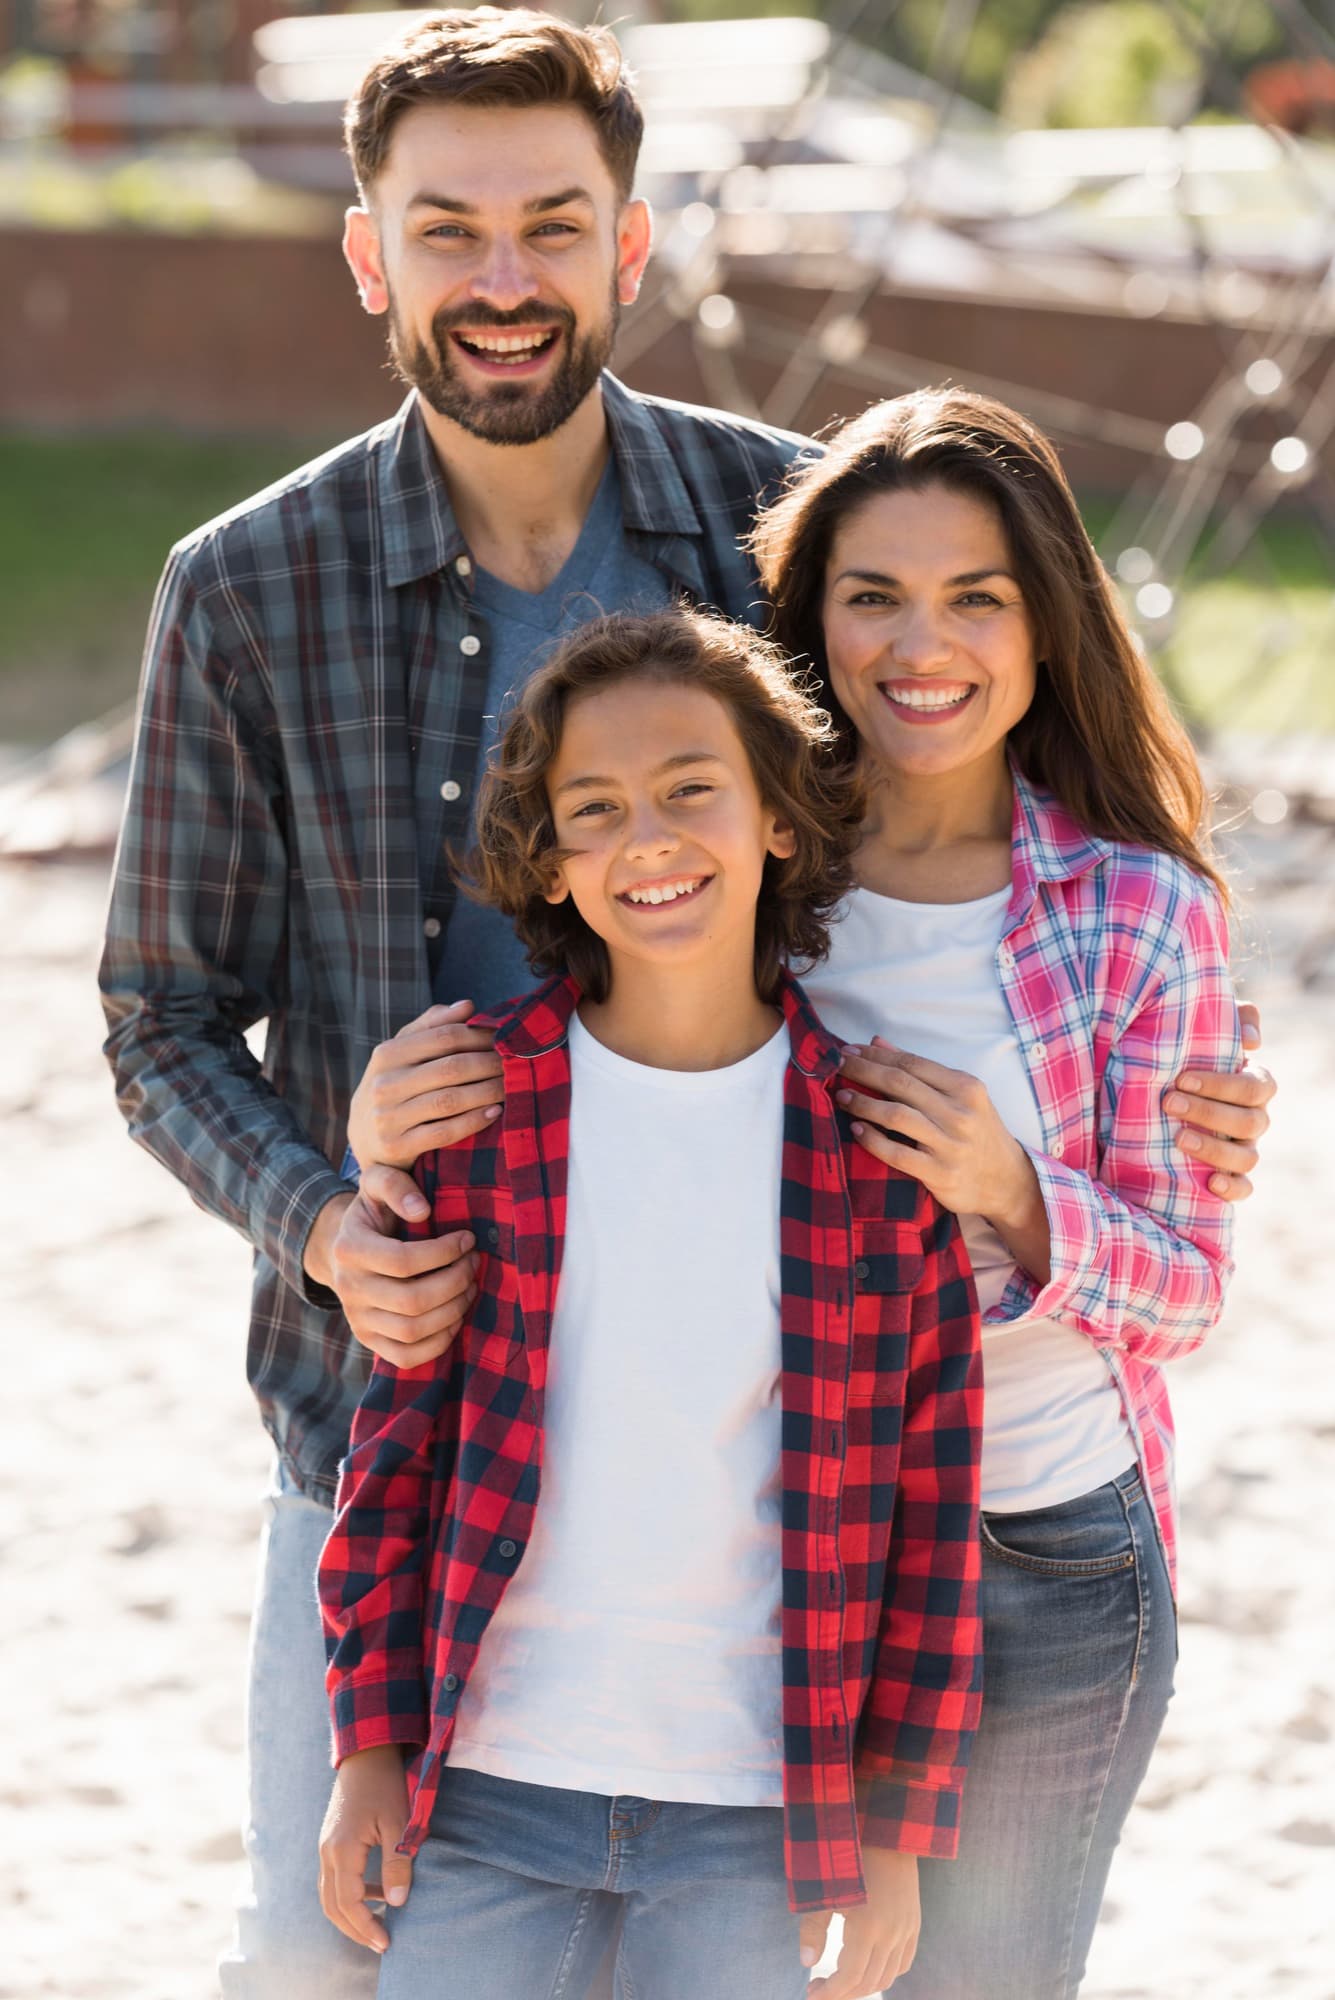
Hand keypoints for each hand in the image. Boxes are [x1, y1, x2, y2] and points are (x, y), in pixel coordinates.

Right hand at [308, 1167, 477, 1367]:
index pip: (403, 1260)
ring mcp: (357, 1320)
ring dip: (453, 1311)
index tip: (468, 1239)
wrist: (346, 1249)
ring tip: (470, 1287)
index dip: (444, 1252)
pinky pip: (407, 1357)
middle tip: (474, 1264)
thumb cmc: (374, 1213)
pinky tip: (455, 1316)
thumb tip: (422, 1210)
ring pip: (412, 1331)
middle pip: (412, 1300)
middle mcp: (349, 1288)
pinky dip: (440, 1342)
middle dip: (455, 1282)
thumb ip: (395, 1185)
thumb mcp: (378, 1184)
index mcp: (349, 1249)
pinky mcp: (369, 1341)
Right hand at [318, 1745, 414, 1953]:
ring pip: (329, 1895)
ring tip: (378, 1925)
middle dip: (355, 1930)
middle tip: (380, 1944)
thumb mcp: (398, 1823)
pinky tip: (377, 1892)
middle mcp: (327, 1853)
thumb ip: (397, 1864)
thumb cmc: (386, 1785)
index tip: (386, 1944)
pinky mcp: (331, 1841)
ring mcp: (326, 1847)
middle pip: (332, 1907)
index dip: (366, 1927)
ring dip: (351, 1916)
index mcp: (342, 1851)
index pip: (348, 1904)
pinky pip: (334, 1879)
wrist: (367, 1753)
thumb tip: (398, 1903)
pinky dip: (350, 1895)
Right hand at [348, 999, 502, 1170]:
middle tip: (515, 1063)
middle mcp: (384, 1085)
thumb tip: (467, 1006)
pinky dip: (474, 1121)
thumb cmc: (394, 1086)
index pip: (443, 1037)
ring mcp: (389, 1118)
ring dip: (487, 1092)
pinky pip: (444, 1132)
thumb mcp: (402, 1053)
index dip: (479, 1036)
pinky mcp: (398, 1147)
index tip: (503, 1038)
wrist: (363, 1138)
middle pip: (451, 1068)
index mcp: (386, 1055)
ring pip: (450, 1100)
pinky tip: (494, 1112)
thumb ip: (431, 1026)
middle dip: (489, 1064)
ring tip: (509, 1085)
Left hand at [800, 1849, 920, 1994]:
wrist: (887, 1832)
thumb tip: (807, 1963)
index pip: (849, 1977)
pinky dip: (886, 1974)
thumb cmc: (850, 1858)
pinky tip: (868, 1969)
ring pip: (888, 1976)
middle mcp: (891, 1934)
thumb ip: (813, 1928)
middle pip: (868, 1982)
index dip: (830, 1992)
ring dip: (863, 1986)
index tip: (811, 1994)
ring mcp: (906, 1930)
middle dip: (842, 1993)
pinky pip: (903, 1962)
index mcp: (867, 1928)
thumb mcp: (825, 1890)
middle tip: (819, 1988)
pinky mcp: (914, 1924)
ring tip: (840, 1982)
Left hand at [838, 1038, 1036, 1229]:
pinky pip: (898, 1155)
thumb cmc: (976, 1131)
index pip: (912, 1063)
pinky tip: (856, 1131)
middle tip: (837, 1066)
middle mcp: (960, 1113)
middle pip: (901, 1084)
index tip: (848, 1050)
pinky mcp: (941, 1174)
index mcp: (966, 1087)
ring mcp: (951, 1145)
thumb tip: (876, 1041)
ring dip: (864, 1103)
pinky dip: (873, 1141)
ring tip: (842, 1097)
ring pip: (897, 1116)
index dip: (876, 1055)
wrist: (1006, 1180)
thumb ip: (919, 1070)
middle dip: (864, 1071)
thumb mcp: (959, 1095)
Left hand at [1167, 1002, 1273, 1202]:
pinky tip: (1210, 1183)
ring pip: (1247, 1158)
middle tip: (1169, 1103)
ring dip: (1214, 1149)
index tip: (1181, 1078)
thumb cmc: (1186, 1055)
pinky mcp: (1229, 1176)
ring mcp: (1244, 1150)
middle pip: (1250, 1122)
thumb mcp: (1204, 1030)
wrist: (1161, 1091)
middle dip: (1208, 1112)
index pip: (1254, 1088)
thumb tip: (1251, 1040)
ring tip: (1178, 1139)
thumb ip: (1235, 1020)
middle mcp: (1254, 1120)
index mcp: (1254, 1086)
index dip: (1221, 1084)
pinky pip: (1243, 1189)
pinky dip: (1232, 1188)